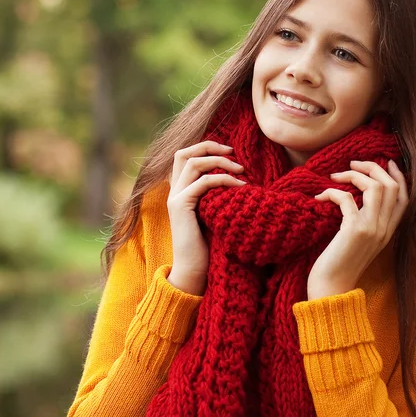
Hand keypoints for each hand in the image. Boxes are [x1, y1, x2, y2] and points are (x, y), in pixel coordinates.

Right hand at [166, 140, 245, 294]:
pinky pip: (203, 183)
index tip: (230, 151)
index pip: (185, 156)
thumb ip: (218, 194)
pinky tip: (240, 186)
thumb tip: (240, 177)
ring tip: (241, 169)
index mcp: (180, 190)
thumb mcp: (214, 212)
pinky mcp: (181, 206)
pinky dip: (223, 179)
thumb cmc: (208, 245)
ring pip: (194, 163)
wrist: (193, 270)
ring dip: (220, 161)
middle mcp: (174, 190)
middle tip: (233, 151)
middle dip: (209, 146)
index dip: (205, 147)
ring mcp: (175, 198)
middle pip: (183, 152)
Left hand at [308, 160, 408, 299]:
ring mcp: (371, 229)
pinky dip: (332, 191)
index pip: (405, 197)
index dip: (399, 176)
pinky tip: (320, 195)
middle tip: (354, 163)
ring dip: (353, 175)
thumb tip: (354, 198)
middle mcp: (384, 229)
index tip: (387, 162)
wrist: (331, 289)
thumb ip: (365, 222)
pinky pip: (346, 198)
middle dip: (373, 167)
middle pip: (391, 186)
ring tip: (335, 176)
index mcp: (388, 231)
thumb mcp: (359, 242)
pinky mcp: (354, 230)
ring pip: (375, 187)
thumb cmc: (339, 265)